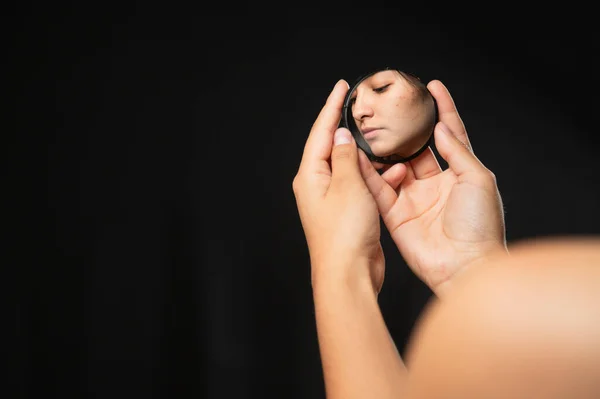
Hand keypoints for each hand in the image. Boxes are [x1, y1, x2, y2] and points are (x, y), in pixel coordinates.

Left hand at [293, 80, 384, 293]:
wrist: (348, 273)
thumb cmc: (343, 234)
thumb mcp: (348, 186)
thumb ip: (345, 157)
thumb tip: (341, 136)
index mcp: (311, 176)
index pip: (320, 132)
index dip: (331, 108)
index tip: (341, 87)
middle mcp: (318, 186)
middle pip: (333, 147)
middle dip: (350, 129)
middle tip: (365, 109)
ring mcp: (332, 199)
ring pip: (351, 167)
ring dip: (369, 155)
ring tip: (386, 141)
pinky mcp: (348, 211)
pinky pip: (362, 185)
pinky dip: (376, 176)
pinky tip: (393, 171)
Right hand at [358, 80, 507, 296]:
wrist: (464, 265)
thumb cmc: (480, 225)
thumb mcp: (477, 179)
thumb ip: (457, 150)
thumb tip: (440, 127)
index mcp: (459, 175)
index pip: (449, 135)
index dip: (441, 110)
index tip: (431, 87)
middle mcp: (434, 185)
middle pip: (415, 149)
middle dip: (404, 129)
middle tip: (389, 108)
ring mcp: (413, 199)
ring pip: (394, 167)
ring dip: (383, 149)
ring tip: (370, 126)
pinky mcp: (395, 214)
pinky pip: (378, 189)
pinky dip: (368, 173)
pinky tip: (359, 154)